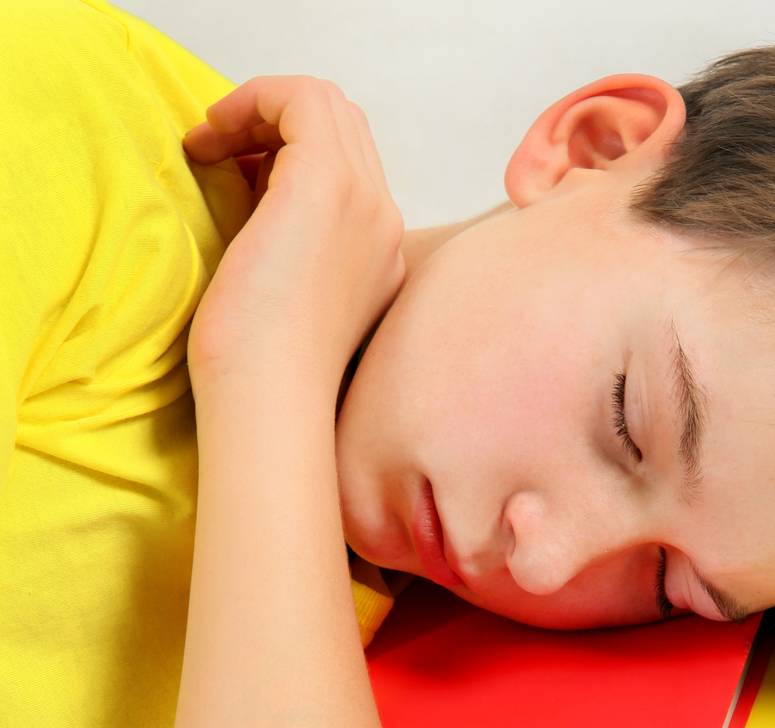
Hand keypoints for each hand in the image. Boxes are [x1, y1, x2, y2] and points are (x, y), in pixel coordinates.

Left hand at [181, 75, 406, 389]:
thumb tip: (254, 195)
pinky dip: (250, 101)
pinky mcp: (326, 183)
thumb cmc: (262, 373)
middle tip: (220, 150)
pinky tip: (210, 136)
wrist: (268, 401)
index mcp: (381, 255)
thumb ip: (292, 248)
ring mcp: (365, 201)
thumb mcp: (287, 301)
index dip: (287, 152)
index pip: (350, 166)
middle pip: (344, 126)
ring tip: (211, 144)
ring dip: (261, 110)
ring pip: (325, 106)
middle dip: (277, 123)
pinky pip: (297, 99)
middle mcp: (385, 223)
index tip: (235, 174)